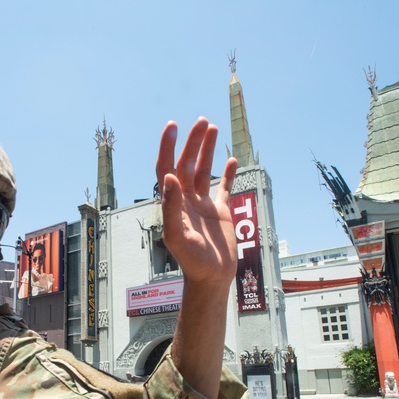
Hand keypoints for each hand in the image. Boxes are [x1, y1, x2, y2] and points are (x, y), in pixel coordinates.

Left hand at [156, 117, 237, 287]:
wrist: (211, 277)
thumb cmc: (191, 260)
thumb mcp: (177, 234)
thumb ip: (171, 206)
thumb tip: (169, 177)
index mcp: (174, 202)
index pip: (167, 168)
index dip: (168, 147)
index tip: (173, 126)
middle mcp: (187, 200)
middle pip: (187, 164)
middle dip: (193, 142)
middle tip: (202, 121)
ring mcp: (204, 205)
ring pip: (204, 170)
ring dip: (207, 150)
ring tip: (213, 128)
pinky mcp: (221, 212)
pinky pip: (224, 187)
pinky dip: (227, 173)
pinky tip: (231, 159)